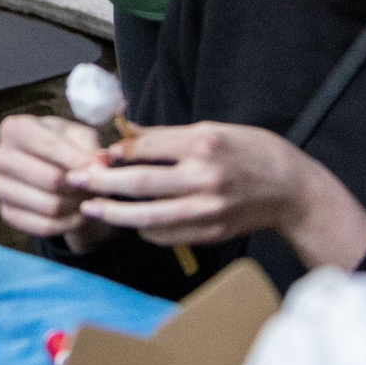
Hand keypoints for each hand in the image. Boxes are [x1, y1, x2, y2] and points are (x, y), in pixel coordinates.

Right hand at [0, 112, 111, 248]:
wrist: (53, 170)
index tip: (100, 168)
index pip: (48, 144)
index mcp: (14, 128)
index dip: (77, 159)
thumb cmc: (66, 148)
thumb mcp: (80, 138)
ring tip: (88, 199)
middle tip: (96, 187)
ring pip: (49, 205)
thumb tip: (99, 164)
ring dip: (77, 206)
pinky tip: (78, 214)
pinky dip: (68, 223)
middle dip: (80, 186)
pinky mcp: (6, 213)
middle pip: (50, 179)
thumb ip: (90, 148)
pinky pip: (44, 226)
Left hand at [68, 121, 365, 270]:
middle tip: (73, 181)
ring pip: (148, 215)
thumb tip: (126, 136)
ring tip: (91, 209)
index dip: (115, 152)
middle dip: (101, 183)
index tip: (94, 155)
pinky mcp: (211, 233)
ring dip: (114, 213)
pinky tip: (131, 221)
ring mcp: (208, 209)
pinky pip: (167, 234)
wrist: (292, 190)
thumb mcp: (213, 130)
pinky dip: (145, 228)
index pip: (145, 148)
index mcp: (202, 144)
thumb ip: (168, 137)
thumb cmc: (251, 152)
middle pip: (140, 183)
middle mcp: (204, 177)